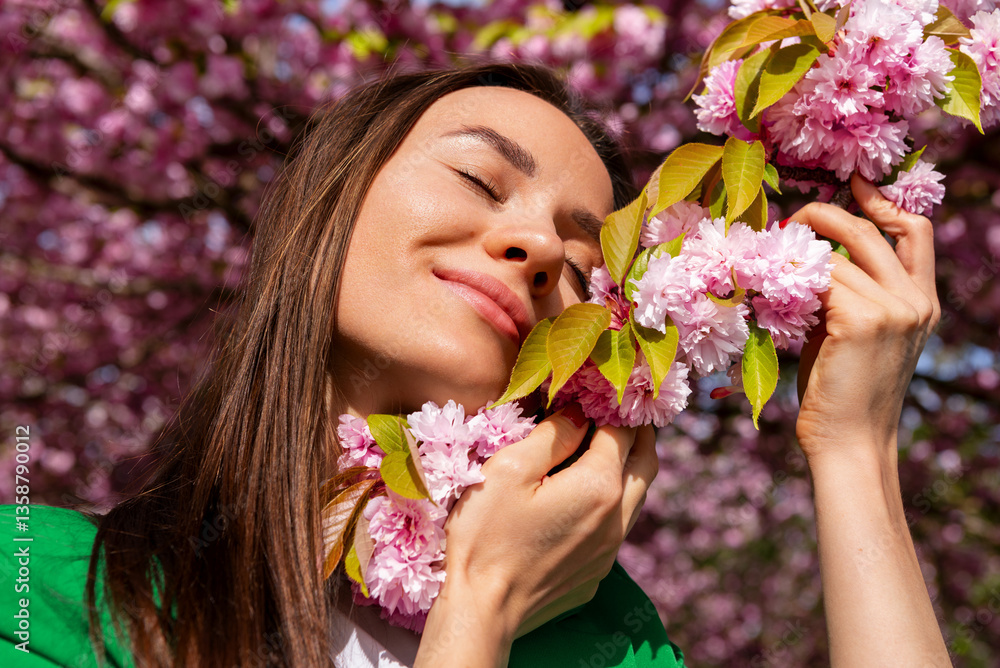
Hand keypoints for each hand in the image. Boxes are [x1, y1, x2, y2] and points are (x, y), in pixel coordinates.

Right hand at [424, 407, 656, 648]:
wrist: (483, 610)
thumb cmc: (487, 535)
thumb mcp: (510, 469)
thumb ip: (552, 435)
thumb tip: (579, 413)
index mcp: (599, 486)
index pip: (622, 432)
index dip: (614, 407)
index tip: (602, 392)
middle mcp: (616, 518)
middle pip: (646, 463)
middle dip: (639, 433)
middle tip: (625, 414)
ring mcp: (610, 550)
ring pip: (638, 497)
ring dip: (631, 468)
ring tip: (612, 449)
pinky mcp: (596, 573)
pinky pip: (618, 527)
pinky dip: (614, 502)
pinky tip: (588, 498)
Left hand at [791, 173, 939, 461]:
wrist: (849, 443)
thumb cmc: (842, 392)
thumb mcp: (853, 333)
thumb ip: (845, 294)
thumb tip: (806, 256)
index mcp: (922, 302)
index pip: (914, 231)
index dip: (882, 201)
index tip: (851, 184)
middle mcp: (915, 301)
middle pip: (870, 229)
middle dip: (824, 215)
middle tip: (789, 218)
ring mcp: (893, 309)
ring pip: (836, 256)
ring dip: (795, 253)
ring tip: (768, 262)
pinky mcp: (862, 320)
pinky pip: (820, 280)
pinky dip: (790, 281)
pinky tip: (770, 292)